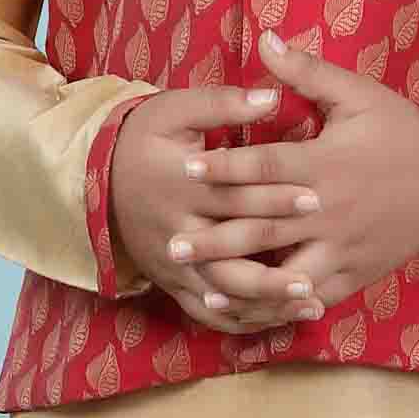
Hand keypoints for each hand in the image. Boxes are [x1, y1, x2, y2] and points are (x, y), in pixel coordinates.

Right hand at [109, 83, 326, 334]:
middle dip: (277, 260)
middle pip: (232, 252)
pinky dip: (243, 321)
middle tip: (322, 262)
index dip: (275, 197)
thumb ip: (224, 103)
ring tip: (311, 302)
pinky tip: (279, 320)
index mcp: (180, 185)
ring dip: (267, 301)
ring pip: (223, 292)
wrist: (95, 177)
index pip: (234, 195)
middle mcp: (176, 230)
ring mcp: (172, 264)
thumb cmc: (144, 137)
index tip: (317, 198)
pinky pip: (207, 313)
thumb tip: (272, 96)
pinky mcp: (171, 283)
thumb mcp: (175, 110)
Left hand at [168, 31, 418, 316]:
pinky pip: (312, 296)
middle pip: (262, 228)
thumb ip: (307, 72)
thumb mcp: (359, 94)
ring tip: (203, 288)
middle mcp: (328, 212)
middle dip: (215, 237)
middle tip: (173, 242)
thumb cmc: (403, 130)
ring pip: (284, 275)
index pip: (264, 167)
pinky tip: (251, 312)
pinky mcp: (355, 273)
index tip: (186, 168)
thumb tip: (265, 39)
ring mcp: (342, 248)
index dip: (223, 167)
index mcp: (325, 165)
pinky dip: (280, 307)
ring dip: (242, 285)